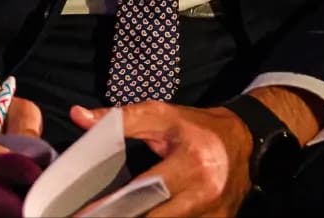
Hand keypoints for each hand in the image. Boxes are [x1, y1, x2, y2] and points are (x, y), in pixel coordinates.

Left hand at [71, 101, 254, 217]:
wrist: (244, 140)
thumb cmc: (197, 128)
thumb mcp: (161, 115)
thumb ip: (120, 119)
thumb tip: (79, 116)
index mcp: (191, 163)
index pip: (145, 191)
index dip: (114, 206)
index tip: (87, 214)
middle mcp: (205, 193)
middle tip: (99, 215)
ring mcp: (214, 215)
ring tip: (119, 213)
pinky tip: (145, 213)